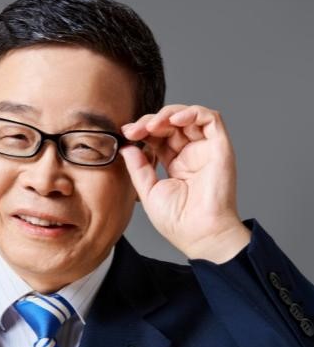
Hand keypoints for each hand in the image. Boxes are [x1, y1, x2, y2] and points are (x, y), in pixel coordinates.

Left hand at [120, 104, 250, 262]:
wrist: (200, 234)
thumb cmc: (178, 221)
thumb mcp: (149, 191)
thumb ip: (139, 167)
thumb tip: (127, 146)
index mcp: (176, 165)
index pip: (159, 137)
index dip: (143, 131)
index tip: (126, 134)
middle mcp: (192, 155)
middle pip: (171, 124)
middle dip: (150, 122)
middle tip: (134, 130)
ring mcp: (206, 150)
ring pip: (189, 116)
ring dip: (168, 114)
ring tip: (152, 125)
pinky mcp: (220, 148)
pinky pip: (210, 119)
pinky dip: (192, 112)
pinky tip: (174, 120)